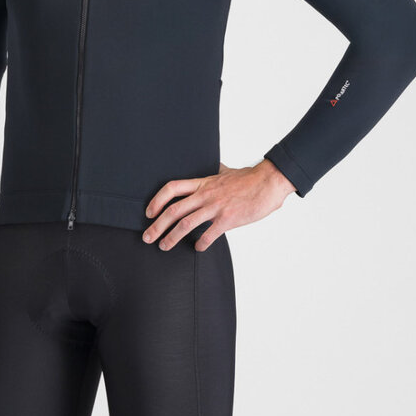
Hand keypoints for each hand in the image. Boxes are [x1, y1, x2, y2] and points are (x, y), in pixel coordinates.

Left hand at [142, 158, 295, 251]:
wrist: (268, 182)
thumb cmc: (249, 178)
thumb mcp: (226, 172)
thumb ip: (215, 172)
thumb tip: (213, 167)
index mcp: (203, 183)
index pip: (172, 188)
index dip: (157, 200)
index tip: (149, 212)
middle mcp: (205, 195)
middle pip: (173, 210)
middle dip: (157, 225)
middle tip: (147, 237)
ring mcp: (216, 207)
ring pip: (186, 224)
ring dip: (171, 237)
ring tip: (164, 246)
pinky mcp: (228, 219)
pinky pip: (209, 234)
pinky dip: (200, 244)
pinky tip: (197, 248)